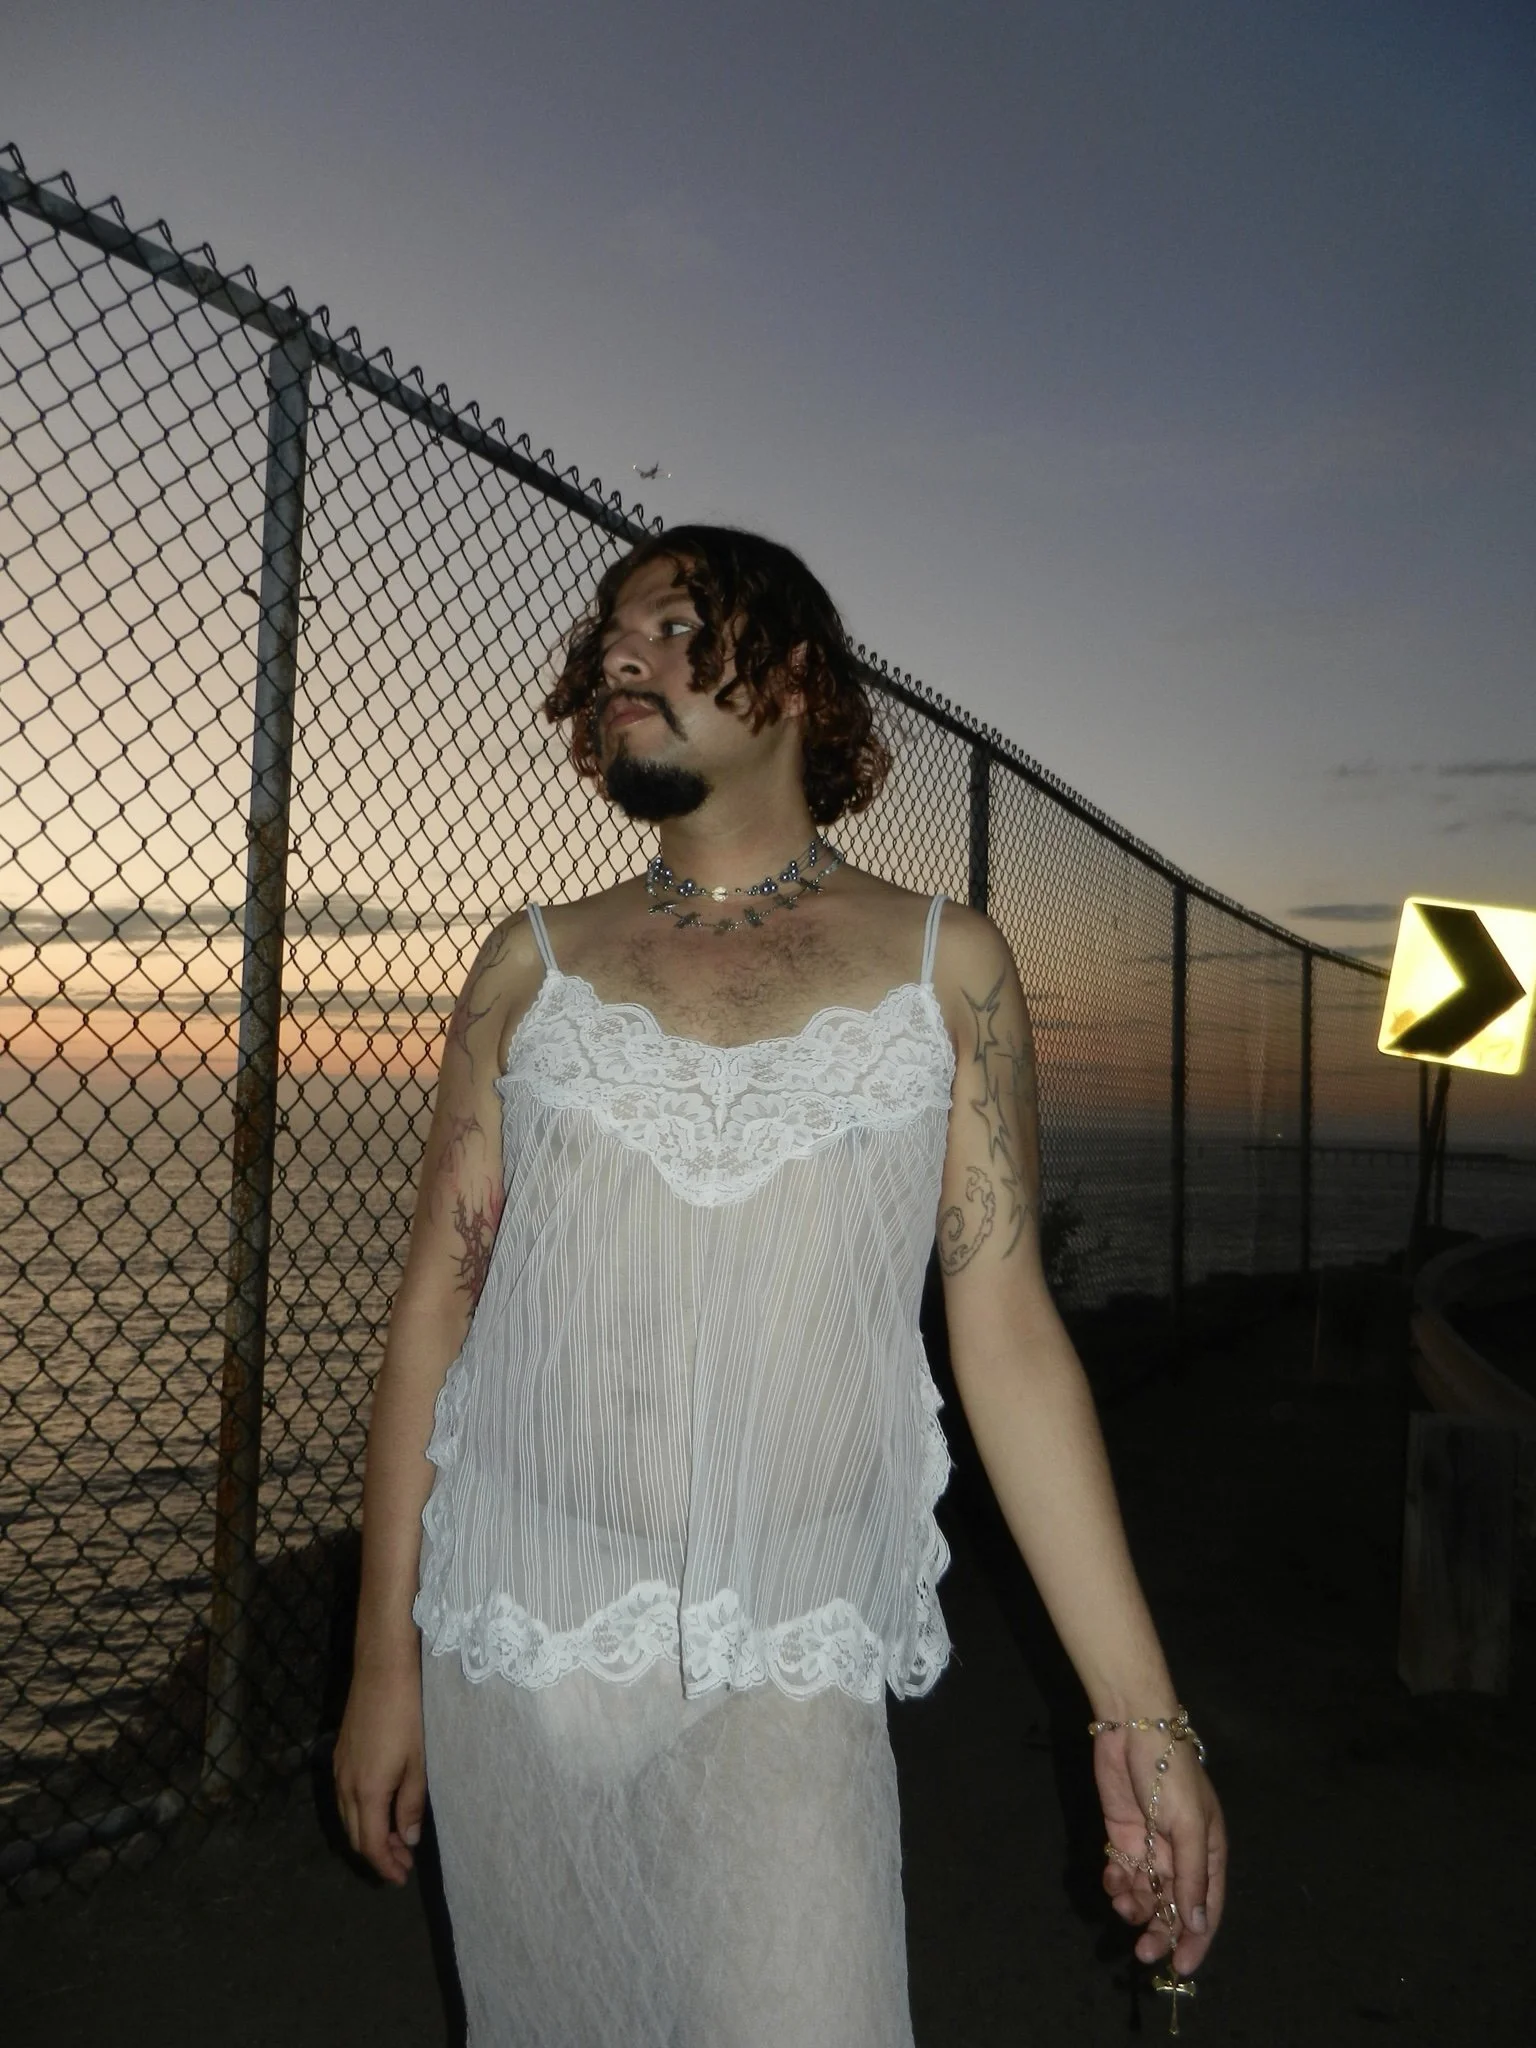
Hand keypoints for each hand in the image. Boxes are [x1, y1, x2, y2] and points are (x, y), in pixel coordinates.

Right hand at [332, 1659, 426, 1885]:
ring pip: (347, 1816)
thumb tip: (406, 1840)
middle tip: (401, 1864)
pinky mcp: (340, 1753)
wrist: (383, 1669)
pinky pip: (344, 1797)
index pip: (370, 1844)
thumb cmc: (407, 1714)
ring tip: (395, 1840)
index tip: (401, 1877)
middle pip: (355, 1834)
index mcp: (366, 1792)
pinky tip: (378, 1809)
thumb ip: (410, 1804)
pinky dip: (360, 1813)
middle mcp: (345, 1785)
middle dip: (377, 1854)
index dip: (385, 1865)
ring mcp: (339, 1768)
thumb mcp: (418, 1762)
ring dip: (368, 1833)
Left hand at [1094, 1722, 1226, 1977]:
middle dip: (1160, 1930)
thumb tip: (1198, 1925)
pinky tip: (1112, 1879)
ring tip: (1123, 1905)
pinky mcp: (1123, 1837)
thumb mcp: (1190, 1827)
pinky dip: (1116, 1882)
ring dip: (1135, 1906)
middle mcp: (1181, 1856)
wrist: (1133, 1728)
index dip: (1196, 1940)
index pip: (1206, 1909)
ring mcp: (1151, 1847)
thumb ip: (1192, 1876)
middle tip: (1143, 1950)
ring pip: (1145, 1893)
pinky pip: (1122, 1873)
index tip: (1181, 1968)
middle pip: (1173, 1906)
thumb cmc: (1172, 1774)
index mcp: (1208, 1854)